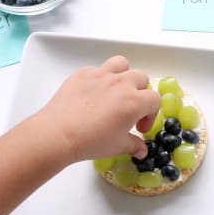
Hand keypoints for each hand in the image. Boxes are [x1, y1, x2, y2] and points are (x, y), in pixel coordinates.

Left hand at [37, 55, 159, 162]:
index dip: (151, 115)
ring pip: (121, 64)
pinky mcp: (82, 74)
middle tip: (129, 111)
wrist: (59, 133)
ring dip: (123, 75)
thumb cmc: (91, 141)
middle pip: (141, 79)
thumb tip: (141, 150)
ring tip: (116, 91)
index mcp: (134, 101)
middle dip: (140, 93)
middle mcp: (120, 83)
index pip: (154, 100)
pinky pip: (96, 70)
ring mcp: (100, 75)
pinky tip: (91, 95)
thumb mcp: (117, 146)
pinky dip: (98, 79)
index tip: (139, 128)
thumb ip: (134, 145)